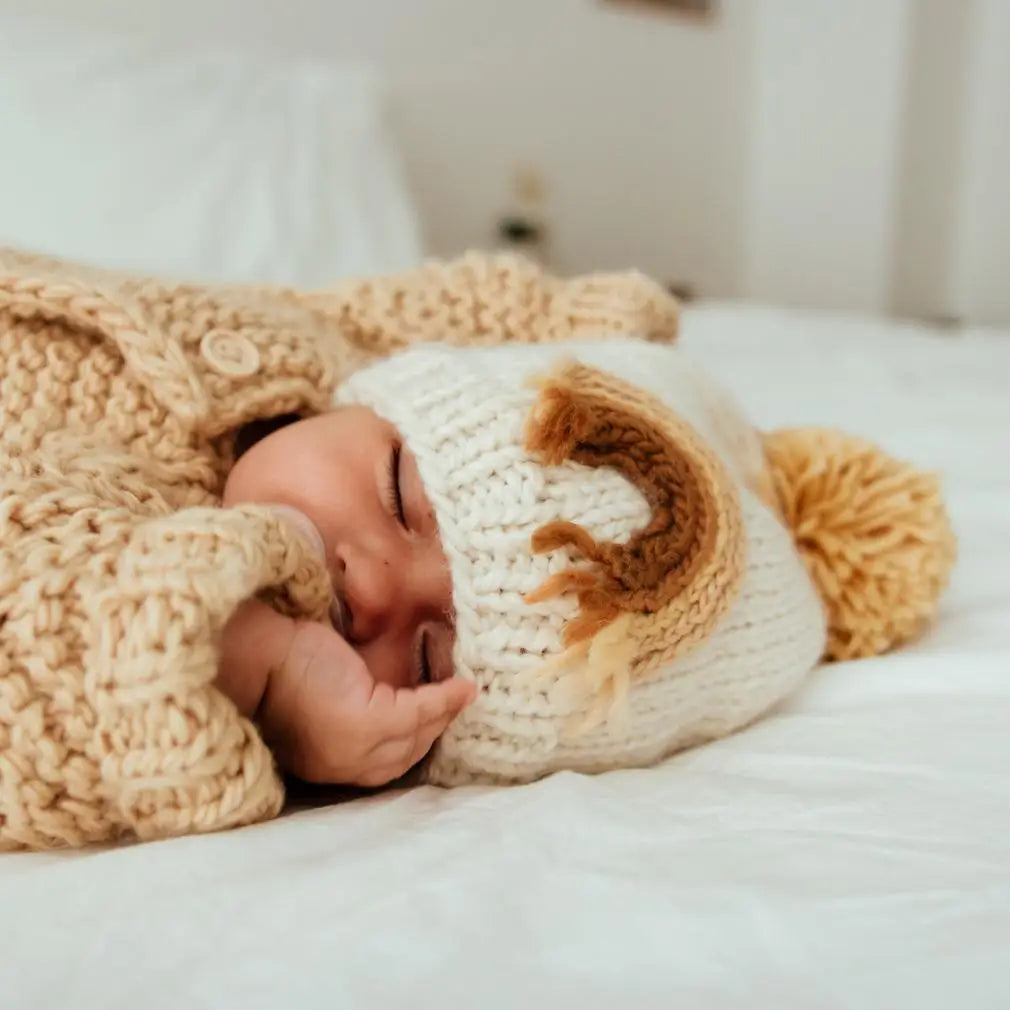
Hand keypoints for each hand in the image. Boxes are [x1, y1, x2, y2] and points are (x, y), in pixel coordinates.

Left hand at [250, 608, 474, 785]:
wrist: (256, 651)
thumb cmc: (283, 665)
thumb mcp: (322, 699)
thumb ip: (354, 710)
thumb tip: (394, 699)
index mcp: (329, 765)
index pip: (385, 764)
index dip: (416, 743)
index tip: (440, 722)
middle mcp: (343, 766)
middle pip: (407, 755)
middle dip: (436, 729)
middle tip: (458, 703)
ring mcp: (355, 747)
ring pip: (416, 734)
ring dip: (444, 713)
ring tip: (462, 692)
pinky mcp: (365, 721)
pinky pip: (417, 713)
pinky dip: (443, 700)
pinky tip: (460, 685)